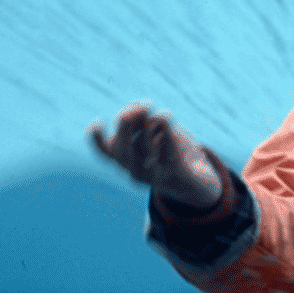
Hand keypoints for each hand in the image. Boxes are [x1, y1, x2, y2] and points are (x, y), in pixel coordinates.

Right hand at [87, 103, 223, 208]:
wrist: (197, 184)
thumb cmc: (169, 151)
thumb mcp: (153, 131)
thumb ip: (141, 118)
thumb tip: (138, 108)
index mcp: (126, 161)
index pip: (104, 153)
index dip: (96, 139)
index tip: (98, 122)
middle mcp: (137, 171)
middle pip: (123, 152)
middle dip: (125, 128)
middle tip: (134, 109)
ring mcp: (156, 176)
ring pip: (146, 151)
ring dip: (147, 126)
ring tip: (151, 108)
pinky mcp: (177, 174)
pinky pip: (169, 154)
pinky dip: (166, 134)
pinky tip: (164, 117)